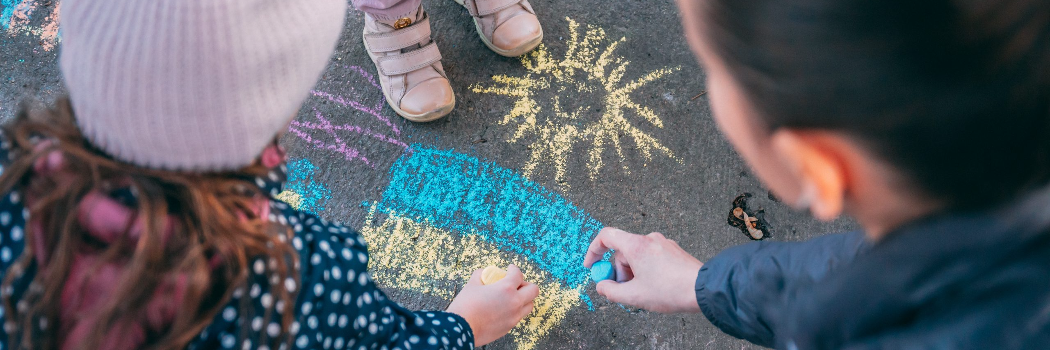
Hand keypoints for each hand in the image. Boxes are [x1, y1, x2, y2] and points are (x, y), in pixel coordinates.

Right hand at [446, 265, 538, 345]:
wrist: (461, 329)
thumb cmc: (466, 306)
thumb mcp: (472, 285)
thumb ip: (480, 275)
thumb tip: (483, 273)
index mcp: (506, 289)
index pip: (518, 275)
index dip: (514, 269)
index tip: (510, 269)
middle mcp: (515, 302)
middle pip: (533, 290)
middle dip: (525, 284)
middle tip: (515, 284)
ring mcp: (514, 316)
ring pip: (529, 305)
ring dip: (524, 299)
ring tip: (512, 298)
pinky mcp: (509, 327)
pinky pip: (518, 316)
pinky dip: (515, 310)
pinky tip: (503, 309)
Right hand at [583, 227, 702, 312]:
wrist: (703, 289)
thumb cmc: (670, 290)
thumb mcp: (634, 296)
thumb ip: (611, 291)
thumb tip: (602, 286)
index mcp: (636, 245)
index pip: (606, 236)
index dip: (594, 250)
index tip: (592, 266)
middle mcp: (649, 239)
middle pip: (623, 251)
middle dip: (620, 272)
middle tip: (625, 290)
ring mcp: (663, 243)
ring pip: (638, 256)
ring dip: (634, 272)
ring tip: (645, 291)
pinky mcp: (673, 250)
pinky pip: (652, 257)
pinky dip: (647, 270)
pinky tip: (657, 287)